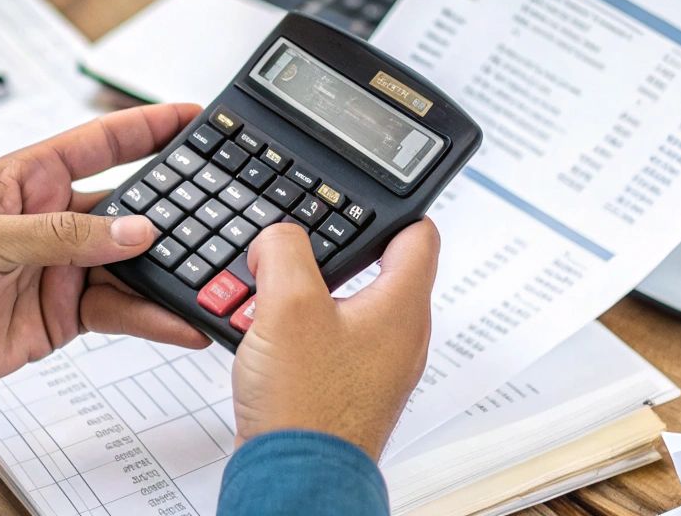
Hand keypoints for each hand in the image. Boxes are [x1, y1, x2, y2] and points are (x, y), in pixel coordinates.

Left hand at [0, 103, 210, 406]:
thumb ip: (62, 235)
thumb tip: (134, 230)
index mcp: (29, 179)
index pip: (102, 143)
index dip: (149, 127)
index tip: (197, 117)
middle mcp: (51, 220)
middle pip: (129, 207)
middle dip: (177, 209)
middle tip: (226, 211)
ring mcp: (58, 269)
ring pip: (132, 264)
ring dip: (171, 272)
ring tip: (213, 278)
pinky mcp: (60, 316)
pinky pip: (119, 311)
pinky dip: (152, 317)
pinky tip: (179, 321)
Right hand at [229, 218, 440, 459]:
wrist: (295, 480)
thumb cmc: (306, 406)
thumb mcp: (288, 304)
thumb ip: (284, 251)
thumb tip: (278, 237)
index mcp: (403, 307)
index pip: (418, 232)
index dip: (386, 208)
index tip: (353, 199)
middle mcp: (400, 338)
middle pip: (374, 269)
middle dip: (324, 256)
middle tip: (288, 253)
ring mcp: (377, 368)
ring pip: (343, 307)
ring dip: (301, 297)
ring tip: (263, 300)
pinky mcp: (349, 390)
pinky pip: (327, 344)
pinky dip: (296, 332)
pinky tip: (263, 338)